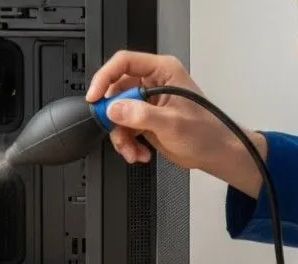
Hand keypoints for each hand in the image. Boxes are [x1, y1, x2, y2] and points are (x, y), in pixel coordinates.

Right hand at [86, 50, 265, 197]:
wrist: (215, 154)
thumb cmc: (207, 133)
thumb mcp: (172, 122)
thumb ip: (141, 114)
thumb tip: (114, 109)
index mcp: (162, 72)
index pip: (124, 63)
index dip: (105, 78)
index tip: (95, 98)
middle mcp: (152, 83)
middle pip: (115, 91)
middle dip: (113, 116)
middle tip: (115, 130)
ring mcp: (146, 102)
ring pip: (115, 113)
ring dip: (120, 136)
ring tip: (132, 149)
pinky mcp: (143, 119)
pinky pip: (122, 128)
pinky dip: (126, 144)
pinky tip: (139, 152)